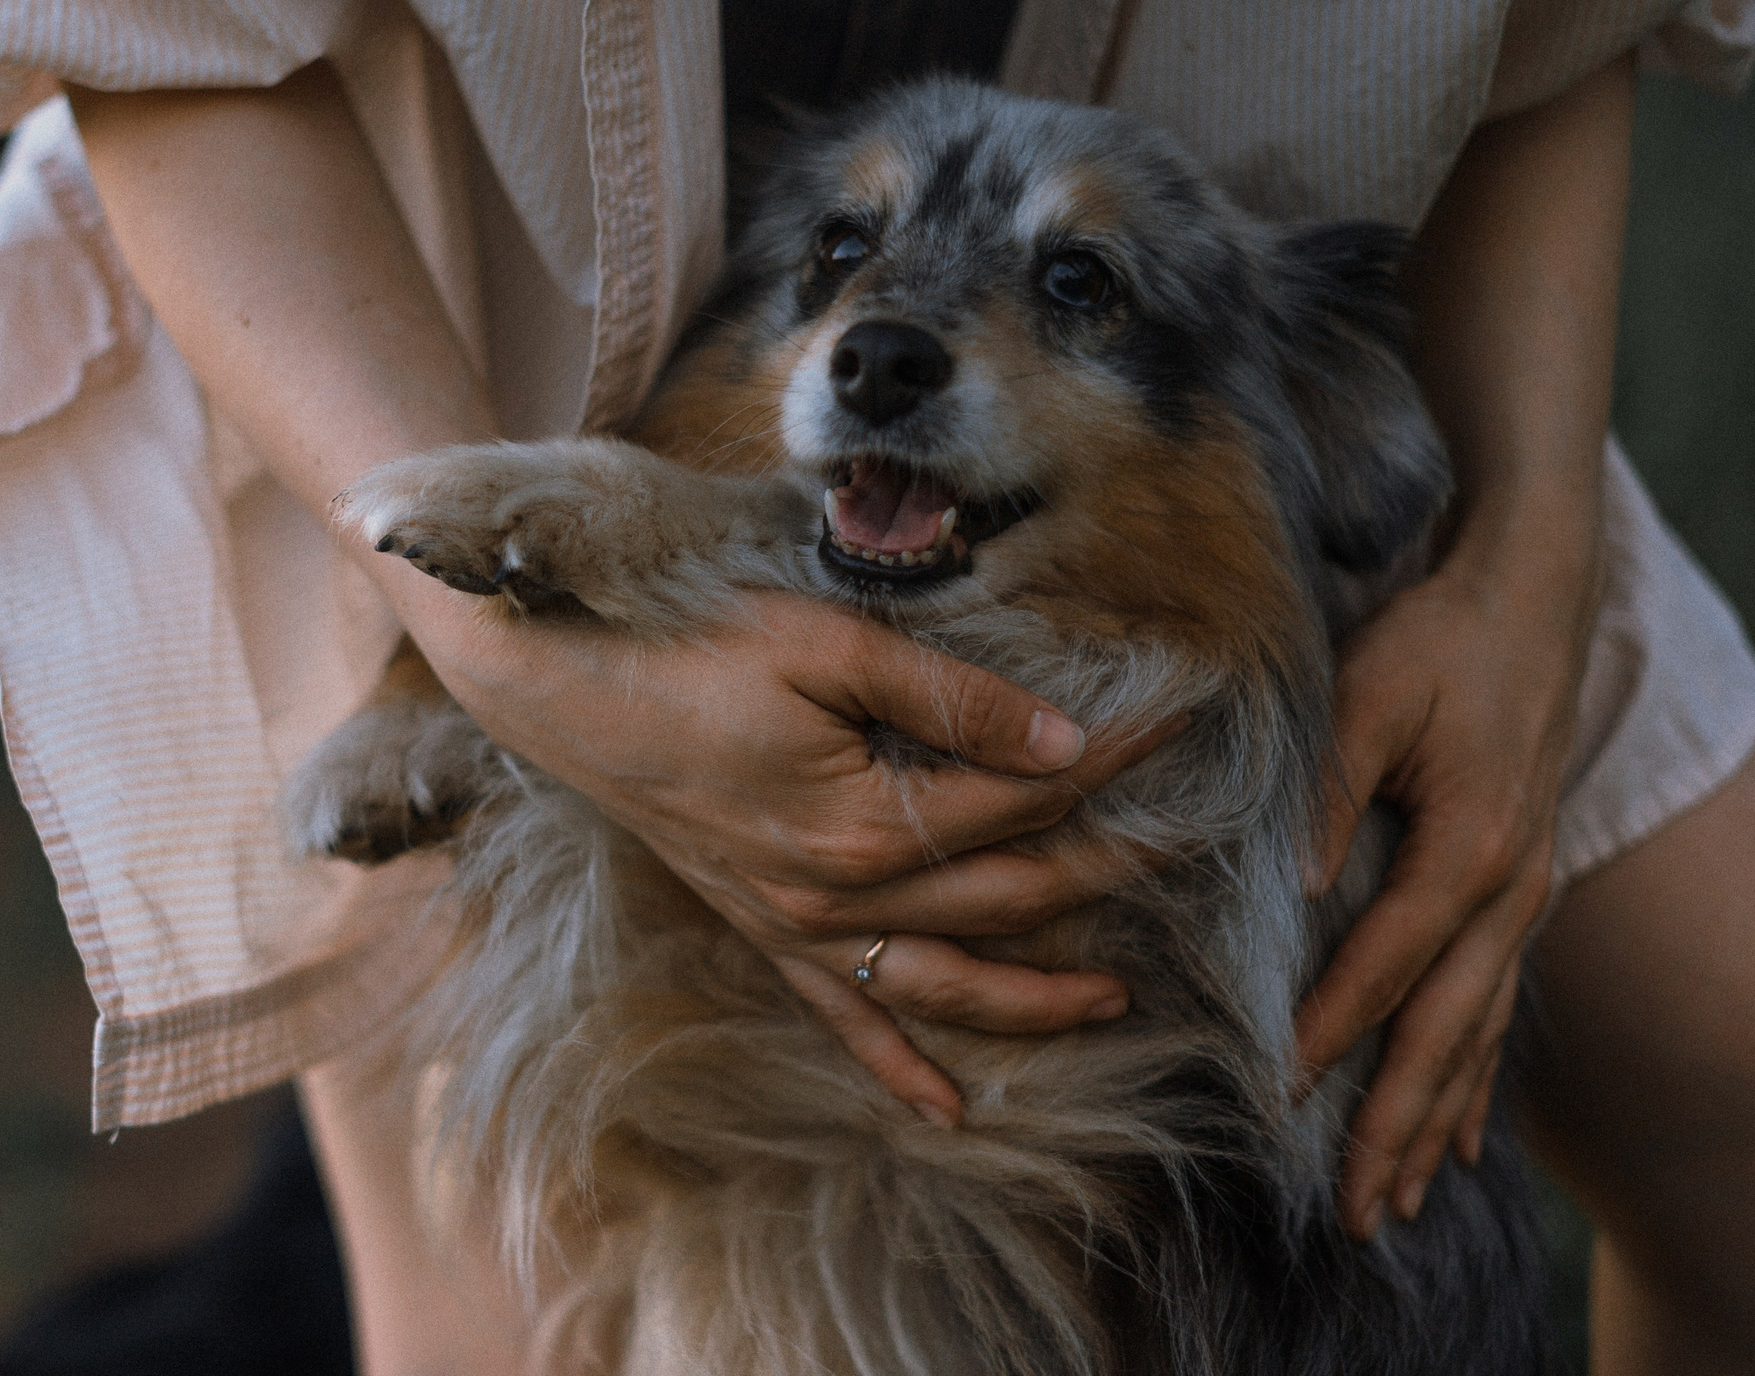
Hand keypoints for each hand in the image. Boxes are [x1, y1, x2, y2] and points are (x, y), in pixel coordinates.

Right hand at [397, 579, 1165, 1127]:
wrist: (563, 686)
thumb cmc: (689, 649)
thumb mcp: (824, 646)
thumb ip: (949, 697)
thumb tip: (1064, 738)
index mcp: (861, 824)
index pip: (1024, 796)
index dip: (1113, 759)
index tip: (1184, 723)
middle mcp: (836, 898)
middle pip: (1006, 897)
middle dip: (1107, 871)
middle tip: (1191, 848)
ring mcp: (798, 927)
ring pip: (945, 983)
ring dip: (1034, 999)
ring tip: (1116, 1002)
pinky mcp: (765, 932)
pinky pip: (846, 1020)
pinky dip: (900, 1067)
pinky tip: (950, 1109)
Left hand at [1298, 540, 1598, 1240]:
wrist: (1528, 597)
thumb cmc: (1436, 639)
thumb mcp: (1370, 694)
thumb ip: (1328, 788)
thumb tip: (1290, 885)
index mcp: (1473, 845)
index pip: (1389, 962)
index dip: (1334, 1031)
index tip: (1280, 1094)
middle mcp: (1512, 888)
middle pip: (1448, 1029)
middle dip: (1399, 1123)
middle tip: (1359, 1208)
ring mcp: (1525, 896)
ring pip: (1478, 1033)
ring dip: (1438, 1121)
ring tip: (1402, 1199)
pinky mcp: (1519, 891)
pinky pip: (1496, 1006)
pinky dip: (1476, 1078)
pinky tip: (1463, 1142)